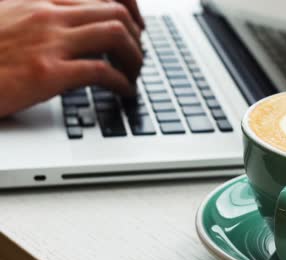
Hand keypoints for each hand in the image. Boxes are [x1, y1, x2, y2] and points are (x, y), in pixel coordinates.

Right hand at [0, 0, 143, 116]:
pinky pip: (102, 72)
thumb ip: (40, 19)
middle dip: (136, 34)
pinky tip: (124, 91)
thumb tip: (72, 29)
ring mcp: (48, 41)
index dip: (127, 9)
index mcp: (38, 0)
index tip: (135, 26)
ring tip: (135, 72)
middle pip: (114, 12)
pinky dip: (122, 82)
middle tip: (138, 53)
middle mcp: (47, 14)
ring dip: (135, 55)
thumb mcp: (9, 20)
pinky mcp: (47, 72)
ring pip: (115, 35)